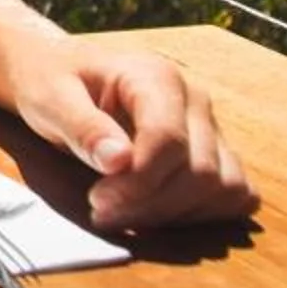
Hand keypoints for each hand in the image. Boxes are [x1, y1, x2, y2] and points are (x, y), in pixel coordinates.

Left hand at [6, 42, 257, 229]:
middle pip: (199, 171)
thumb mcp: (49, 98)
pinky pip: (237, 194)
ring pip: (224, 187)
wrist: (58, 72)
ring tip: (127, 214)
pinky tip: (160, 213)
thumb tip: (118, 160)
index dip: (137, 183)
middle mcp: (195, 98)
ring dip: (177, 214)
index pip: (168, 140)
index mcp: (155, 76)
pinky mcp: (216, 151)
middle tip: (102, 213)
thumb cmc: (51, 82)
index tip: (97, 202)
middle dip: (151, 204)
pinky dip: (205, 213)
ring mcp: (210, 126)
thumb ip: (83, 127)